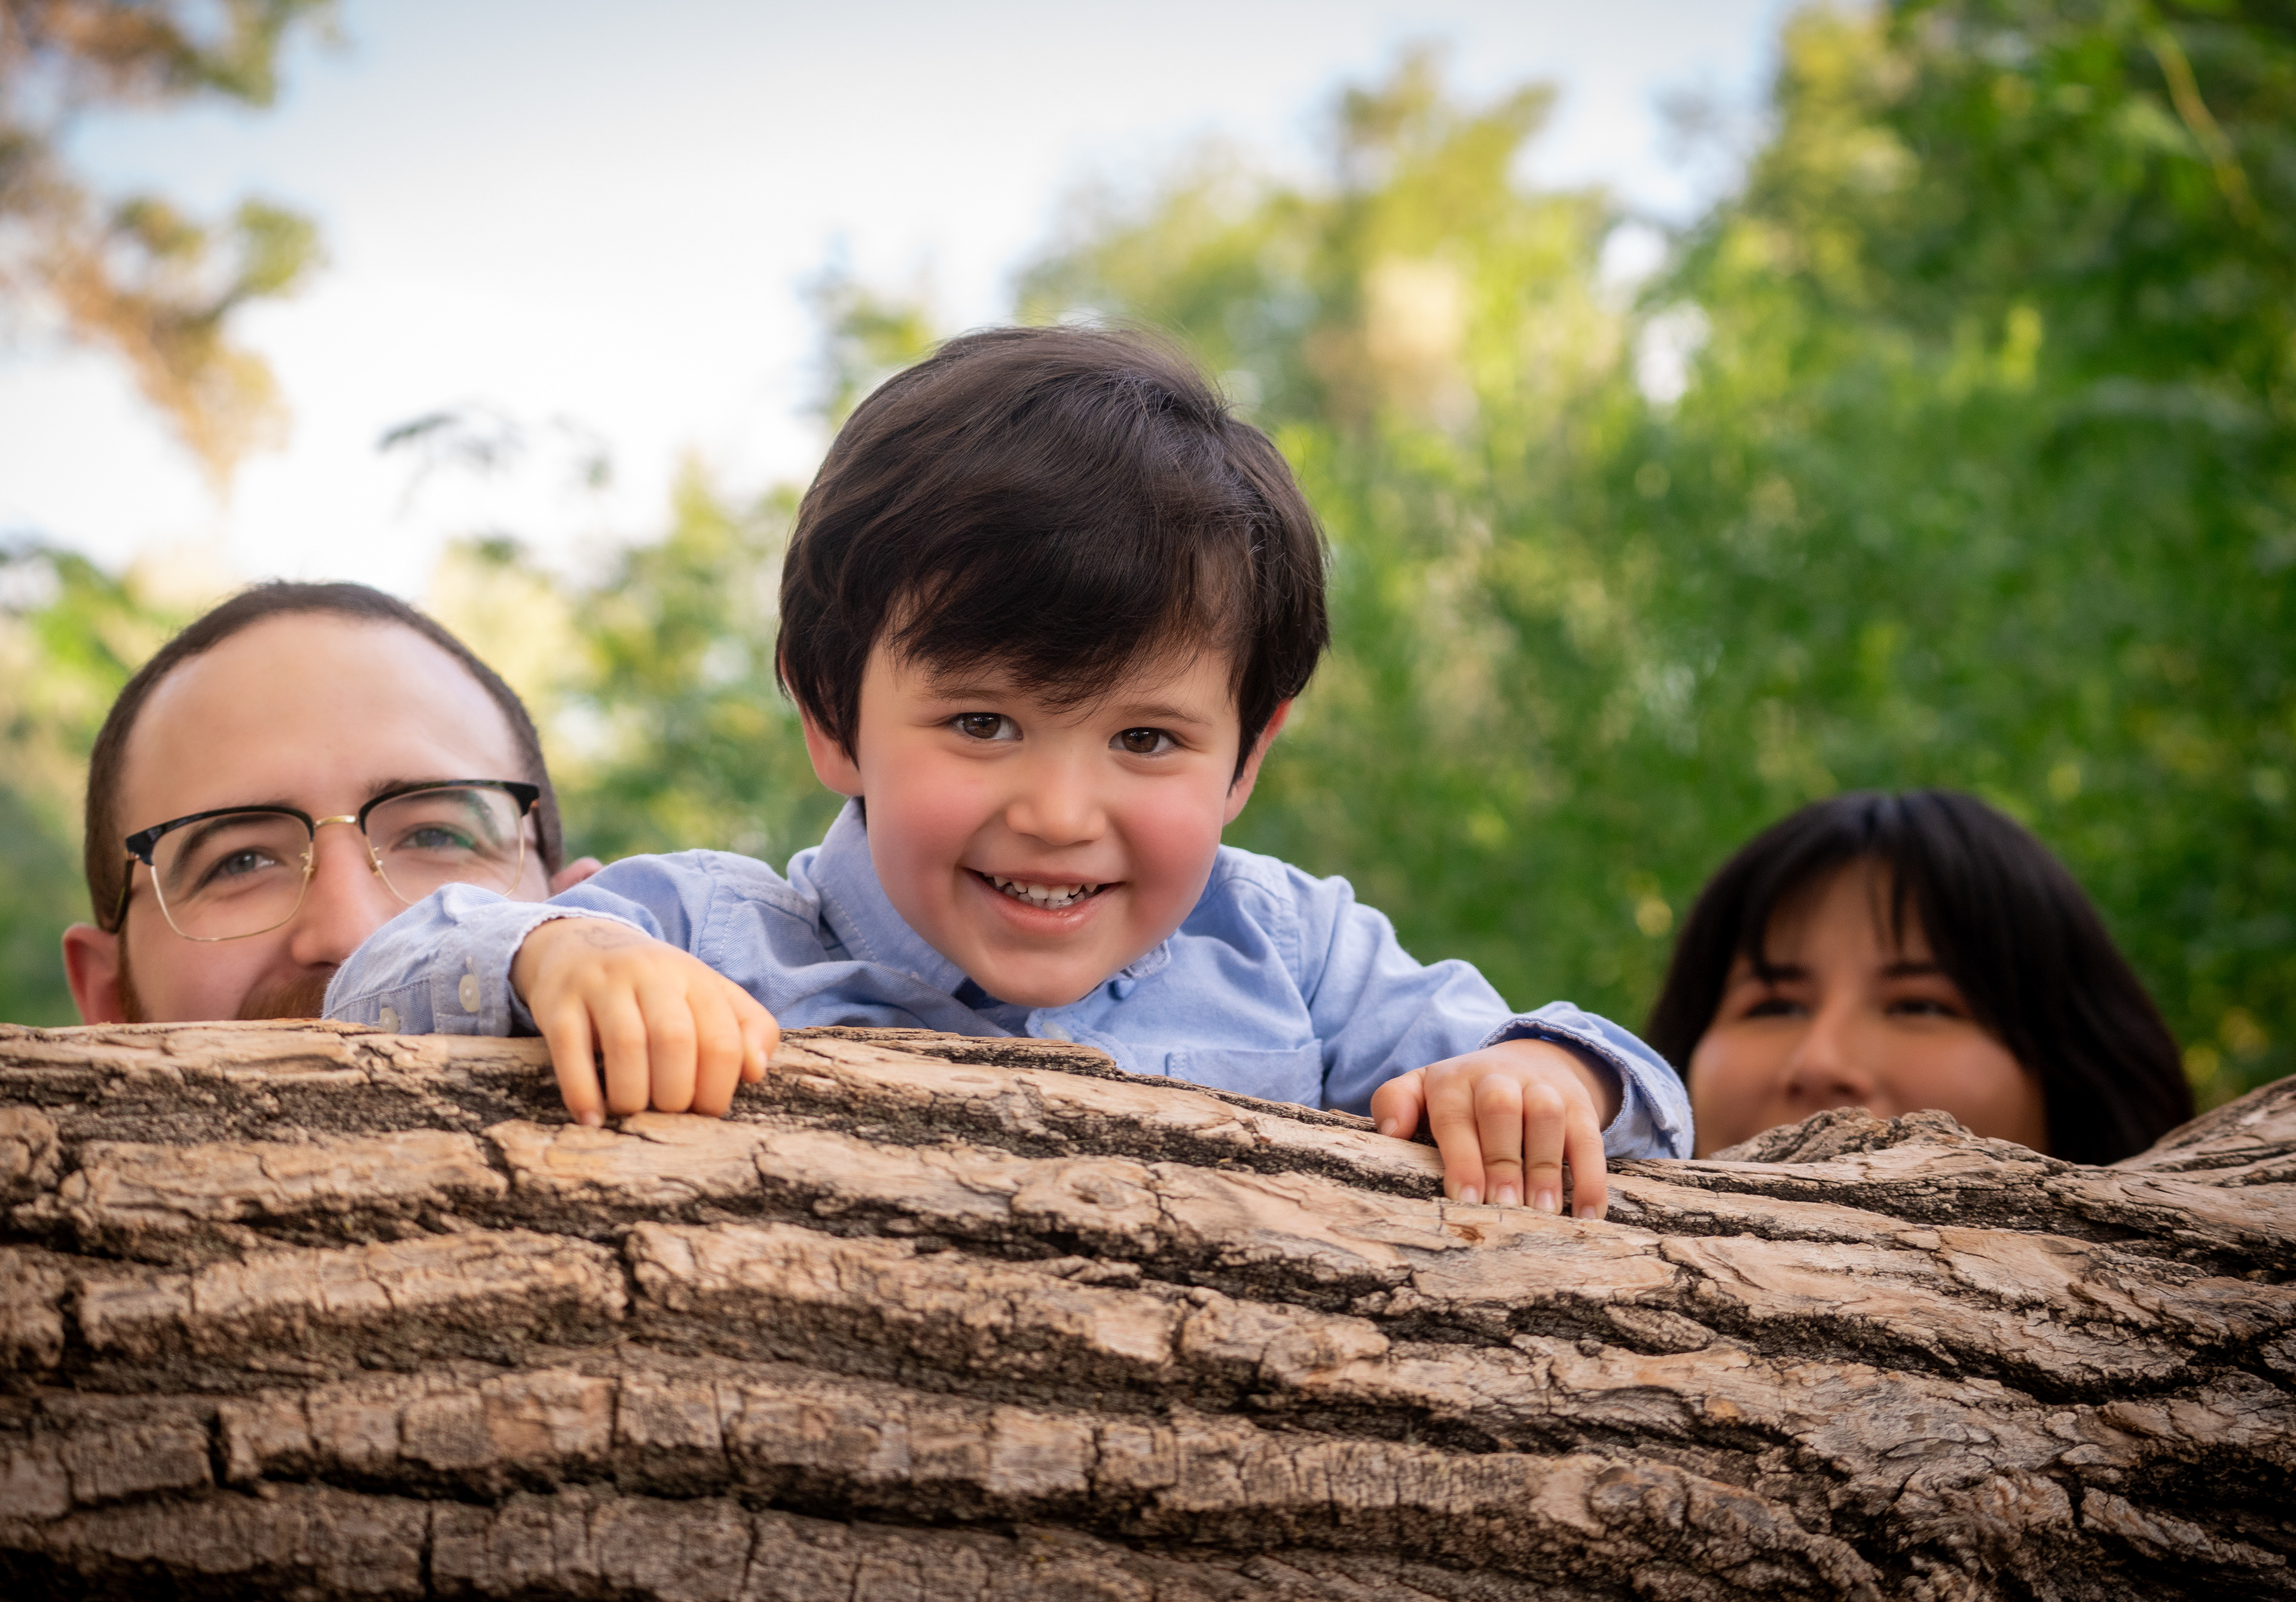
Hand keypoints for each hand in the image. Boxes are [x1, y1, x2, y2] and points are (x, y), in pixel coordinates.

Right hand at [511, 917, 778, 1125]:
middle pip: (675, 1039)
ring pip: (626, 1044)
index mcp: (695, 977)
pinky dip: (581, 1092)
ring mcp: (602, 985)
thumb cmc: (656, 987)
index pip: (722, 1039)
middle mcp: (650, 974)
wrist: (579, 945)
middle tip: (667, 1113)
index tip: (705, 1111)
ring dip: (632, 1095)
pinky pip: (569, 1050)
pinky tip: (592, 1119)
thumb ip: (747, 1027)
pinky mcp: (558, 1002)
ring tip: (632, 1113)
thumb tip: (756, 1071)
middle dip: (676, 1093)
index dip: (718, 1087)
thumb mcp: (707, 994)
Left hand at [1369, 1039, 1618, 1218]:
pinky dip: (1592, 1177)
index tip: (1463, 1198)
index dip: (1460, 1156)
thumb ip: (1396, 1102)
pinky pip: (1589, 1138)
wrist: (1528, 1061)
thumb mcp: (1424, 1089)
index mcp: (1454, 1080)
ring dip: (1545, 1167)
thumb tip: (1390, 1132)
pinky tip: (1589, 1217)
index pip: (1454, 1114)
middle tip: (1502, 1209)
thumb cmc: (1462, 1095)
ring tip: (1544, 1215)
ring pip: (1546, 1117)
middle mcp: (1499, 1078)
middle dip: (1501, 1161)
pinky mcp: (1579, 1106)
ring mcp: (1543, 1089)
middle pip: (1500, 1109)